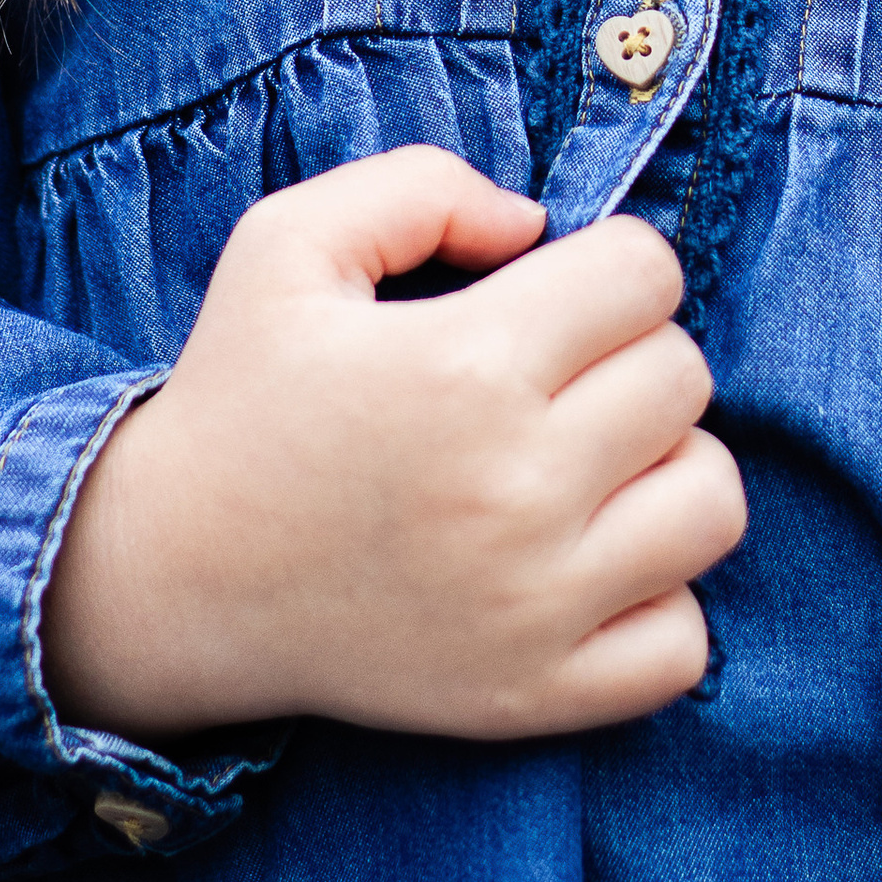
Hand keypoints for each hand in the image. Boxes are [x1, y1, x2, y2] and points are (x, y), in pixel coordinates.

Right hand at [42, 146, 744, 744]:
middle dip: (630, 353)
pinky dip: (657, 598)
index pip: (648, 274)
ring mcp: (534, 607)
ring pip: (712, 503)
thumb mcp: (290, 242)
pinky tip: (585, 562)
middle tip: (553, 376)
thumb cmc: (240, 396)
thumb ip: (423, 186)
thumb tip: (535, 222)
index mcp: (465, 367)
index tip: (550, 293)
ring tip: (586, 463)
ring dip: (664, 467)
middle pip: (686, 377)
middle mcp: (515, 489)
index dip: (605, 264)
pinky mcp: (534, 696)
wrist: (169, 577)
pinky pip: (684, 644)